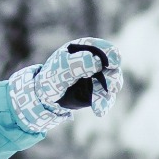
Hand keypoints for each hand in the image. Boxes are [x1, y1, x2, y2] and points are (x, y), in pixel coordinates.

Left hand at [6, 37, 121, 133]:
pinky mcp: (97, 91)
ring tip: (101, 105)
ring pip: (112, 82)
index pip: (102, 47)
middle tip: (112, 87)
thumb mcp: (60, 69)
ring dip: (110, 92)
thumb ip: (77, 63)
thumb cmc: (51, 78)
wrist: (45, 98)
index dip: (110, 54)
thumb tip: (98, 61)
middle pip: (112, 66)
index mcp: (84, 49)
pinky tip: (99, 111)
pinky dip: (104, 104)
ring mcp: (97, 77)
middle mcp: (94, 61)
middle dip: (113, 76)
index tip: (112, 63)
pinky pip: (106, 97)